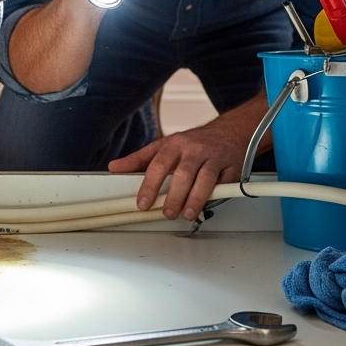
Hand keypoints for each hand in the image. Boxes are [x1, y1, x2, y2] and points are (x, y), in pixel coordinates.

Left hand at [109, 94, 269, 220]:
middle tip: (167, 213)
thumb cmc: (193, 143)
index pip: (158, 165)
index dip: (149, 186)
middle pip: (182, 174)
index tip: (142, 203)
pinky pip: (224, 182)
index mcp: (174, 145)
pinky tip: (208, 205)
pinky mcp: (231, 166)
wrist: (228, 131)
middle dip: (174, 197)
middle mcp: (194, 150)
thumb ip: (139, 159)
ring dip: (195, 199)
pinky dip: (216, 195)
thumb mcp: (163, 146)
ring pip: (204, 179)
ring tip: (186, 214)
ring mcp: (213, 157)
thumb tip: (115, 167)